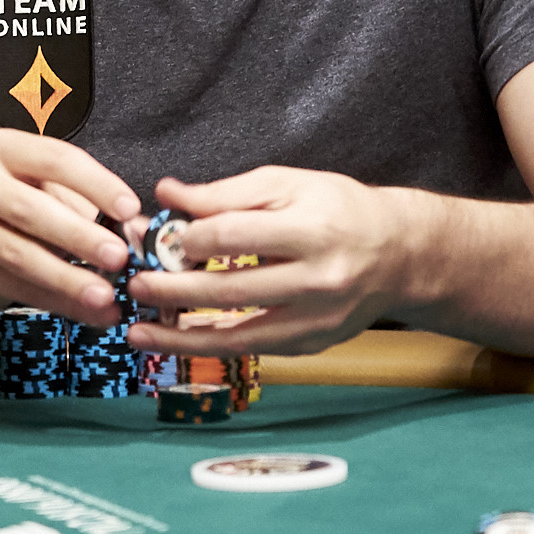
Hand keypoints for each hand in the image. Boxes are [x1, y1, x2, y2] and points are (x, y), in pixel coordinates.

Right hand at [0, 129, 139, 324]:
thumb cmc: (9, 211)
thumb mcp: (43, 192)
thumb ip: (86, 206)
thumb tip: (139, 231)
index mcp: (4, 149)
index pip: (56, 160)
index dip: (96, 184)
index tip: (129, 209)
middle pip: (31, 209)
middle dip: (80, 235)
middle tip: (118, 257)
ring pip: (21, 254)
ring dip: (68, 278)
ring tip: (105, 295)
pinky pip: (16, 287)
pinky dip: (58, 302)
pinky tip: (88, 312)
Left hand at [124, 169, 408, 355]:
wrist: (399, 255)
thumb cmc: (339, 210)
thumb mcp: (288, 184)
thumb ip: (226, 192)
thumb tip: (167, 192)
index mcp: (311, 230)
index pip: (233, 237)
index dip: (190, 237)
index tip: (168, 236)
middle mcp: (316, 280)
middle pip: (229, 290)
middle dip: (173, 290)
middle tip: (134, 285)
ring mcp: (316, 320)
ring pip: (237, 335)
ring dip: (181, 335)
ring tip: (138, 331)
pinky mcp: (312, 344)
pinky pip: (253, 349)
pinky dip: (212, 345)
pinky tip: (179, 340)